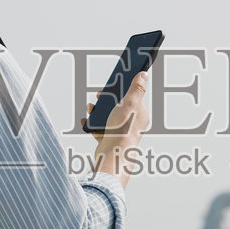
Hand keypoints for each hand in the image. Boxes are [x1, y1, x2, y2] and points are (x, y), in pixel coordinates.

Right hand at [86, 71, 150, 185]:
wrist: (113, 154)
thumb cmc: (123, 129)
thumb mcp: (130, 103)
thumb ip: (137, 88)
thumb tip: (144, 75)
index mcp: (140, 114)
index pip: (132, 97)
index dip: (121, 90)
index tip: (112, 85)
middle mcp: (132, 124)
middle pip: (118, 107)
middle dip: (106, 100)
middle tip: (98, 96)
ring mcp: (121, 132)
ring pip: (108, 117)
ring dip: (97, 111)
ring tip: (90, 108)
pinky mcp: (110, 140)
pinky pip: (99, 129)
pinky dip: (92, 124)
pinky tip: (86, 120)